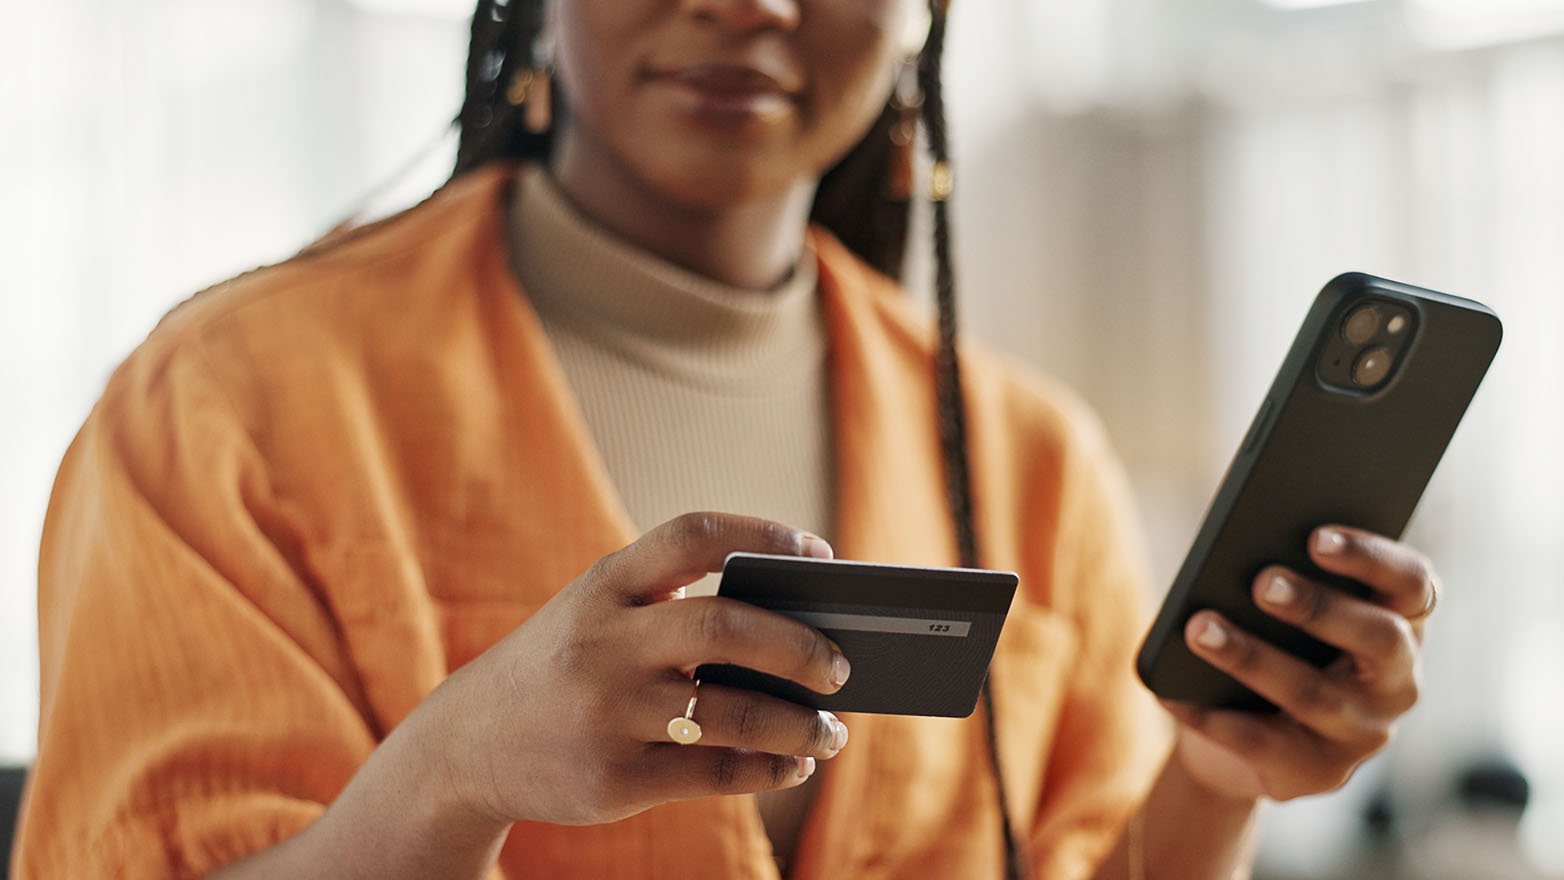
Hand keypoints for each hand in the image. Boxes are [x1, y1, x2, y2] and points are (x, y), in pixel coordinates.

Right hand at [411, 512, 853, 826]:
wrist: (464, 746)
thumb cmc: (561, 667)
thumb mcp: (595, 614)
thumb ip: (672, 606)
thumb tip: (794, 627)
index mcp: (604, 587)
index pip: (692, 536)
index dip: (765, 534)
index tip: (820, 553)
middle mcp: (604, 644)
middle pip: (724, 627)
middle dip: (799, 645)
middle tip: (841, 664)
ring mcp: (608, 713)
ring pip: (730, 712)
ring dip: (798, 723)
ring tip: (831, 729)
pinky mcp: (614, 779)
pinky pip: (714, 773)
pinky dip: (767, 769)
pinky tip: (792, 764)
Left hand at [1160, 525, 1434, 801]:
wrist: (1240, 736)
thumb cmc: (1268, 643)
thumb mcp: (1279, 609)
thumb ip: (1280, 576)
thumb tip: (1239, 548)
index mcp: (1402, 622)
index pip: (1412, 582)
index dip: (1371, 557)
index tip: (1316, 536)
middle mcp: (1398, 680)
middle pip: (1379, 638)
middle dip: (1318, 607)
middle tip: (1261, 582)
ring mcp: (1365, 733)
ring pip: (1313, 693)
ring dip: (1252, 657)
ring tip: (1199, 628)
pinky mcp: (1320, 773)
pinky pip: (1262, 743)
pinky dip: (1212, 716)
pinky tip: (1173, 692)